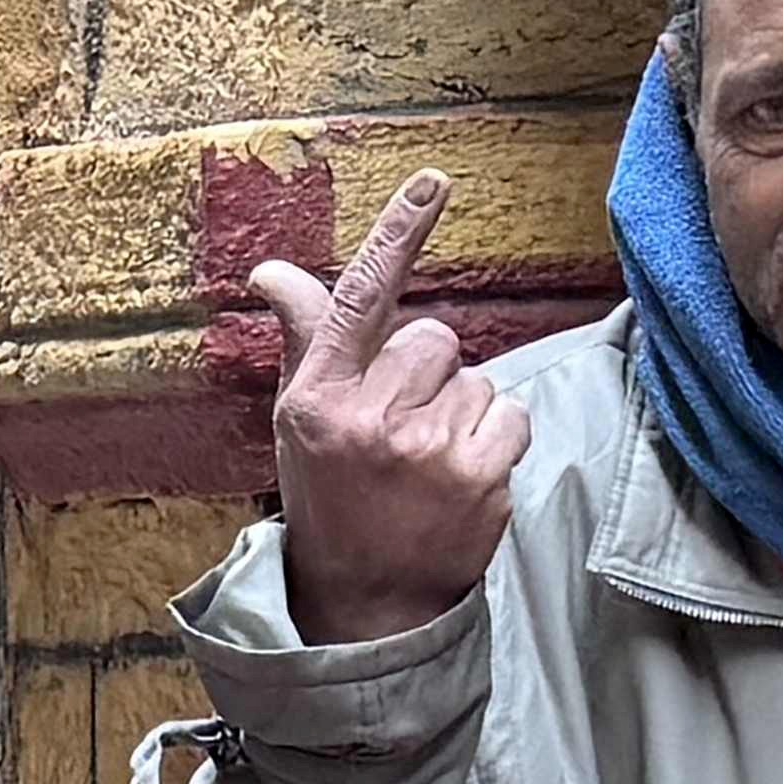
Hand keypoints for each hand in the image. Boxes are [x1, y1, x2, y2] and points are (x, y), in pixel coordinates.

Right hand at [240, 170, 529, 641]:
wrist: (365, 603)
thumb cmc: (330, 496)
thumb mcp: (302, 418)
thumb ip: (307, 338)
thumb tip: (272, 272)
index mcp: (319, 398)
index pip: (362, 297)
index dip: (399, 232)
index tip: (433, 180)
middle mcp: (369, 419)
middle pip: (433, 339)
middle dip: (426, 375)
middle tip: (400, 430)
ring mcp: (427, 451)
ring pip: (477, 379)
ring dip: (461, 412)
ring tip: (428, 463)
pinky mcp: (479, 478)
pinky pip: (510, 415)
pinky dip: (496, 440)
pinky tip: (461, 477)